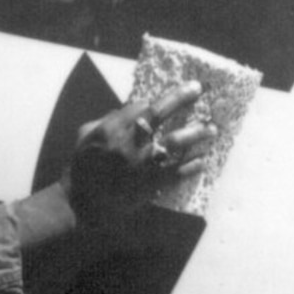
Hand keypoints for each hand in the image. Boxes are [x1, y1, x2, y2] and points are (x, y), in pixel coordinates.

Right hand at [65, 81, 212, 225]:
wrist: (82, 204)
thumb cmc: (82, 167)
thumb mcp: (86, 136)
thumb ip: (107, 120)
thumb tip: (127, 110)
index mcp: (112, 128)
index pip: (142, 106)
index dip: (157, 100)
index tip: (171, 95)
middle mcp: (130, 142)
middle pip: (161, 114)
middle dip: (181, 98)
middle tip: (198, 89)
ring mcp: (142, 164)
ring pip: (175, 142)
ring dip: (195, 134)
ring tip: (211, 129)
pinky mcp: (150, 184)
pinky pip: (176, 172)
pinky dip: (191, 166)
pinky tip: (202, 161)